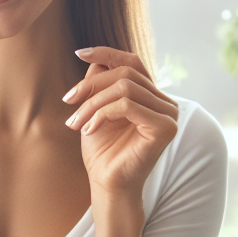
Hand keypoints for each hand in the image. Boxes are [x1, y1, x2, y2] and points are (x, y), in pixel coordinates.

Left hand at [63, 47, 177, 203]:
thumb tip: (95, 57)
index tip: (80, 53)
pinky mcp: (165, 128)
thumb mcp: (95, 109)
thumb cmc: (102, 150)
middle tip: (68, 103)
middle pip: (125, 73)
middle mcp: (165, 102)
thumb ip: (99, 82)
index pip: (132, 62)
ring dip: (92, 103)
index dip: (107, 53)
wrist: (107, 184)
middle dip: (90, 86)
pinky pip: (128, 105)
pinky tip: (89, 130)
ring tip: (76, 123)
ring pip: (124, 88)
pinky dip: (102, 114)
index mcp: (151, 96)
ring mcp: (169, 114)